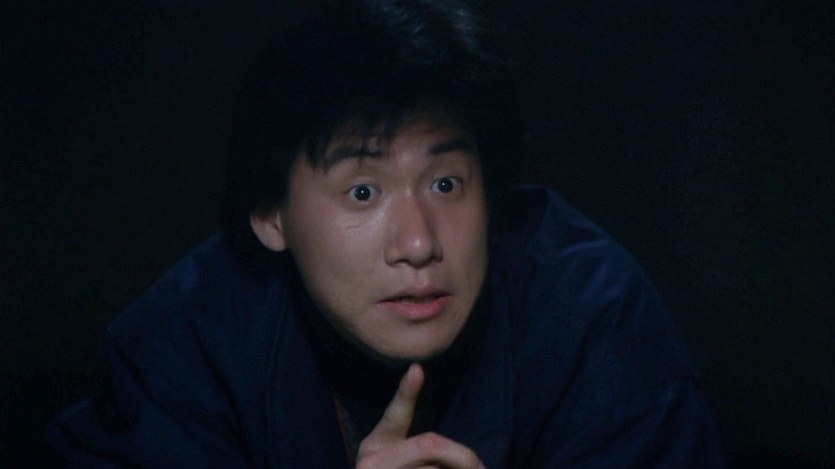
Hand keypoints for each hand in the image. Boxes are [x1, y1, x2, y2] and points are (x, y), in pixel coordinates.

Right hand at [355, 363, 484, 468]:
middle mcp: (372, 464)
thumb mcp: (391, 461)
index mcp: (375, 446)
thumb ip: (419, 449)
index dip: (405, 392)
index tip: (417, 369)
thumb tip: (455, 435)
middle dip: (463, 455)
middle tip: (482, 467)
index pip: (395, 416)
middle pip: (431, 444)